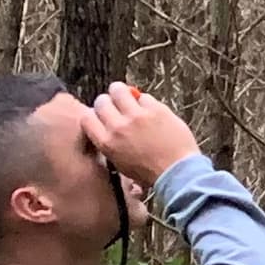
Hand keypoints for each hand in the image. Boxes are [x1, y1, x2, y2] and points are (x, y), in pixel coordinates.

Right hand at [83, 83, 197, 190]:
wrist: (177, 172)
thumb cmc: (151, 174)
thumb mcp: (121, 165)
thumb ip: (111, 144)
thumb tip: (107, 130)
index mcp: (107, 143)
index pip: (87, 118)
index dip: (94, 114)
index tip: (101, 115)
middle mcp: (118, 127)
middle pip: (101, 101)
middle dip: (108, 101)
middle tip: (116, 105)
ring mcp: (137, 116)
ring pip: (119, 90)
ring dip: (122, 92)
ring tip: (129, 98)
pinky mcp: (155, 109)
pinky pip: (144, 96)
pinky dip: (146, 101)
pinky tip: (151, 110)